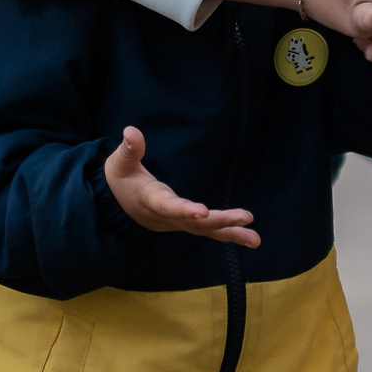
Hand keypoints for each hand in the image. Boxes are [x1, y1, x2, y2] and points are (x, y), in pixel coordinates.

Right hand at [103, 127, 259, 247]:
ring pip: (205, 231)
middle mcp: (168, 216)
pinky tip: (249, 237)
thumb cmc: (121, 182)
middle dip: (220, 220)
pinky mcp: (186, 223)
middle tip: (245, 217)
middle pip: (195, 223)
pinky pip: (208, 231)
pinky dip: (228, 233)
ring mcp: (178, 222)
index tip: (202, 212)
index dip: (184, 210)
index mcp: (151, 200)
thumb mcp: (119, 164)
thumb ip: (129, 150)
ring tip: (255, 239)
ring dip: (231, 232)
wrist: (116, 209)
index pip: (168, 206)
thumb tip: (131, 131)